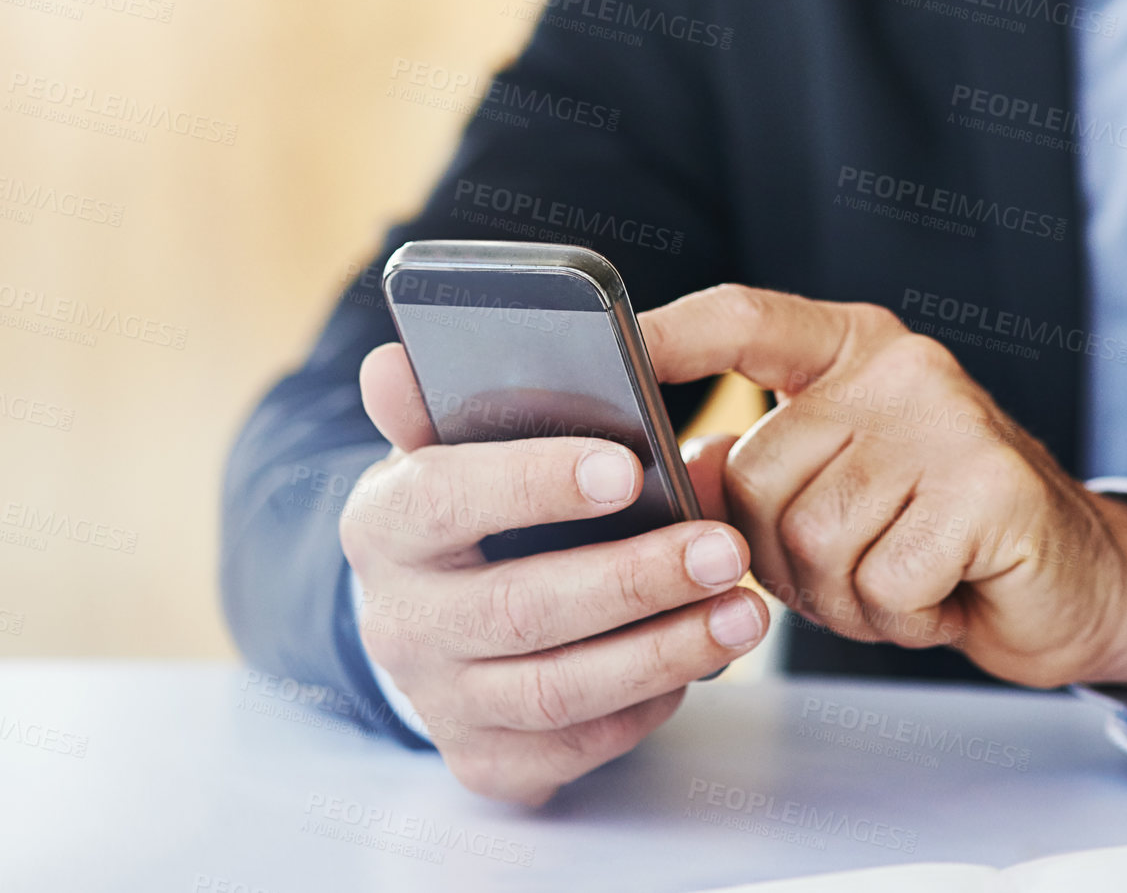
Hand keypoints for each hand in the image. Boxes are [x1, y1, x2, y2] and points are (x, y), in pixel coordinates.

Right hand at [339, 343, 769, 805]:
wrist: (433, 621)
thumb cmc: (465, 515)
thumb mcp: (444, 448)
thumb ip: (433, 405)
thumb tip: (391, 365)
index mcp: (383, 524)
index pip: (445, 498)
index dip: (534, 484)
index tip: (627, 467)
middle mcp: (399, 622)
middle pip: (518, 608)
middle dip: (633, 579)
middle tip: (723, 548)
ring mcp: (440, 700)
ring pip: (558, 689)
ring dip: (663, 651)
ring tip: (743, 611)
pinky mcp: (486, 761)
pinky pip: (579, 744)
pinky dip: (648, 704)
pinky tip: (701, 660)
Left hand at [640, 285, 1126, 696]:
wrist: (1081, 584)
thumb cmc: (934, 537)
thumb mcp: (836, 488)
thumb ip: (756, 466)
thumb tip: (671, 463)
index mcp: (849, 350)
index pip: (742, 318)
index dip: (671, 332)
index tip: (611, 339)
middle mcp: (898, 368)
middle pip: (756, 476)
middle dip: (782, 558)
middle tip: (853, 568)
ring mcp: (950, 421)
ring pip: (813, 539)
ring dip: (844, 597)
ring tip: (902, 580)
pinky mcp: (992, 489)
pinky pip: (882, 583)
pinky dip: (900, 617)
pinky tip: (945, 595)